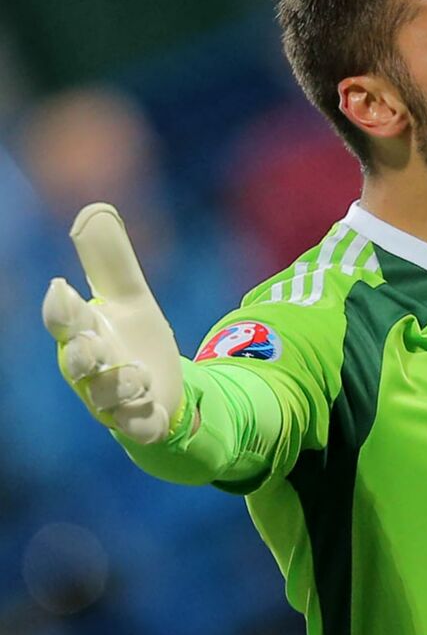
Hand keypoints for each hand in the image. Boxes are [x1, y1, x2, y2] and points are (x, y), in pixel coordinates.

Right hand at [42, 204, 184, 443]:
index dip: (60, 307)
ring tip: (136, 373)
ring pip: (106, 396)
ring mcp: (113, 399)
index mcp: (84, 333)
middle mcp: (91, 369)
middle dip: (78, 353)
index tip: (60, 286)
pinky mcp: (141, 421)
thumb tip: (95, 210)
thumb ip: (112, 260)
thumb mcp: (130, 297)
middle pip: (76, 361)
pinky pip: (138, 424)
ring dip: (119, 384)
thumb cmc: (132, 339)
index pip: (64, 319)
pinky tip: (151, 405)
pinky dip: (142, 418)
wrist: (159, 389)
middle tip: (85, 343)